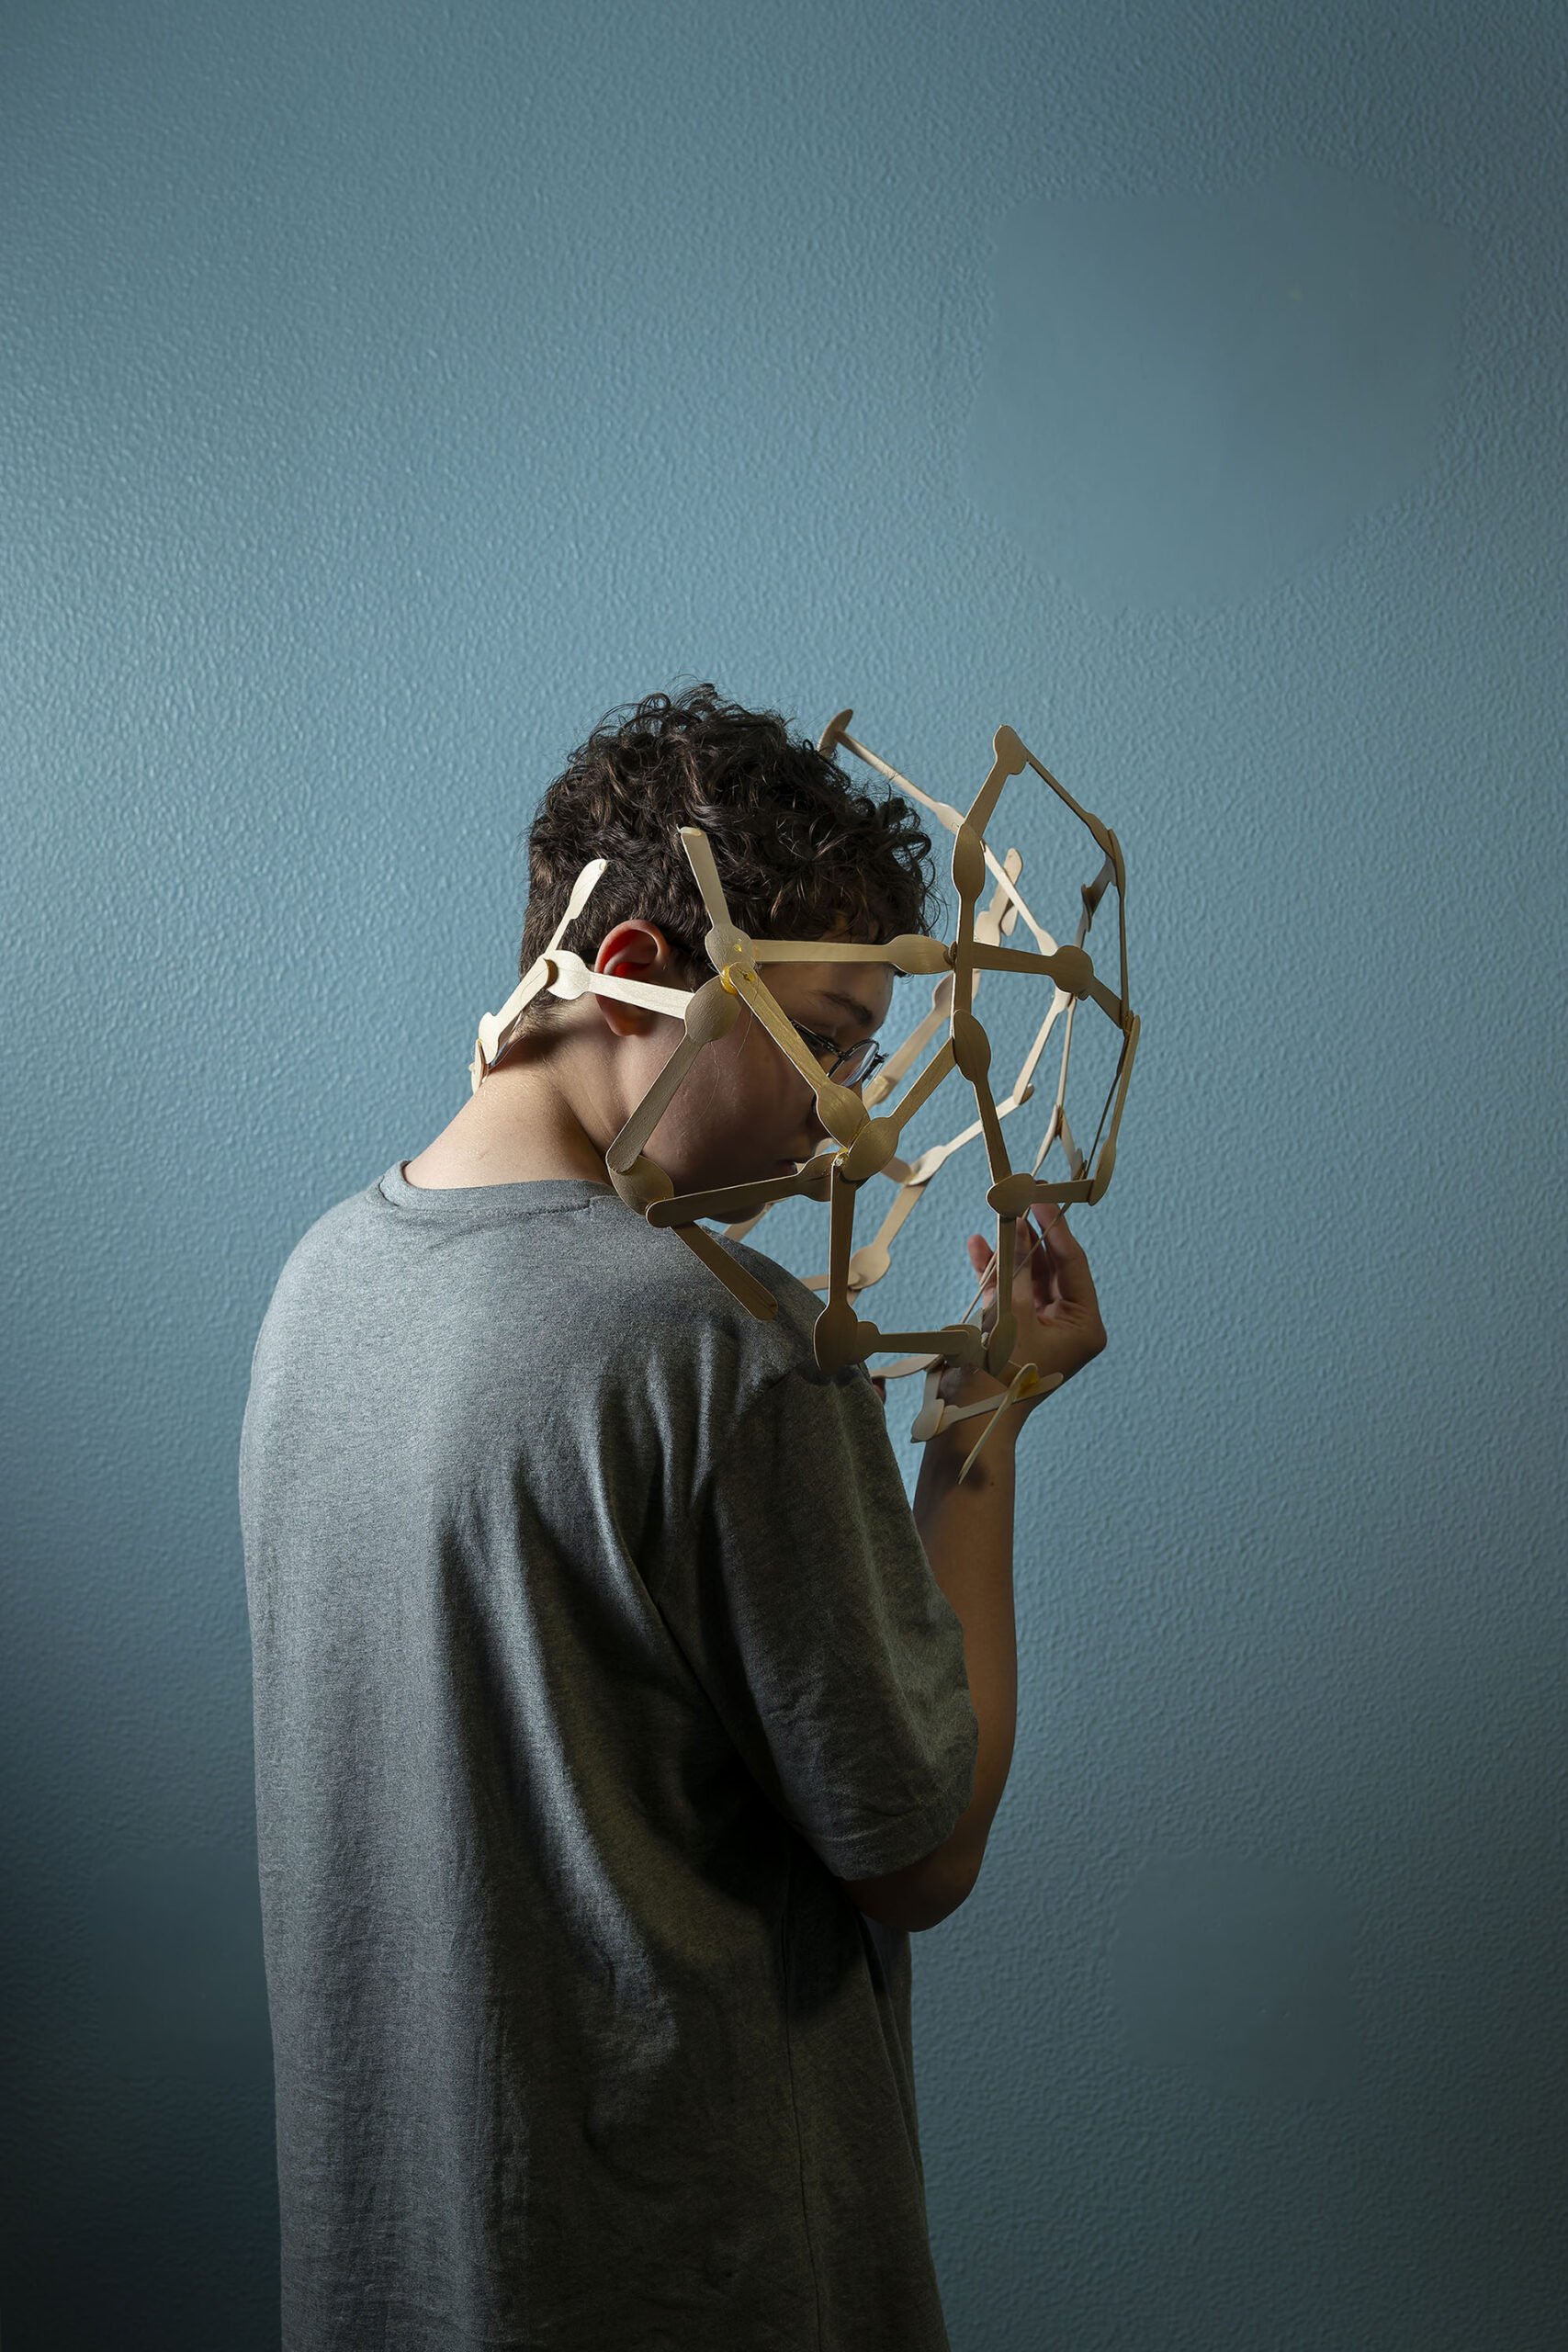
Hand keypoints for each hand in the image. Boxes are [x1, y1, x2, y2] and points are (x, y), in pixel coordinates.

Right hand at [960, 1207, 1106, 1402]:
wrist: (971, 1417)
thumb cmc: (1002, 1372)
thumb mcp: (1013, 1313)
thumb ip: (1017, 1266)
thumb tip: (1019, 1224)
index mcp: (1085, 1325)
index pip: (1074, 1264)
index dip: (1055, 1228)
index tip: (1042, 1196)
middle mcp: (1067, 1324)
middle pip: (1051, 1268)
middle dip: (1031, 1236)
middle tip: (1020, 1197)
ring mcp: (1040, 1327)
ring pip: (1027, 1277)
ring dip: (1009, 1251)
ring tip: (997, 1216)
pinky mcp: (1014, 1331)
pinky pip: (1008, 1293)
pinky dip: (994, 1273)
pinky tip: (979, 1246)